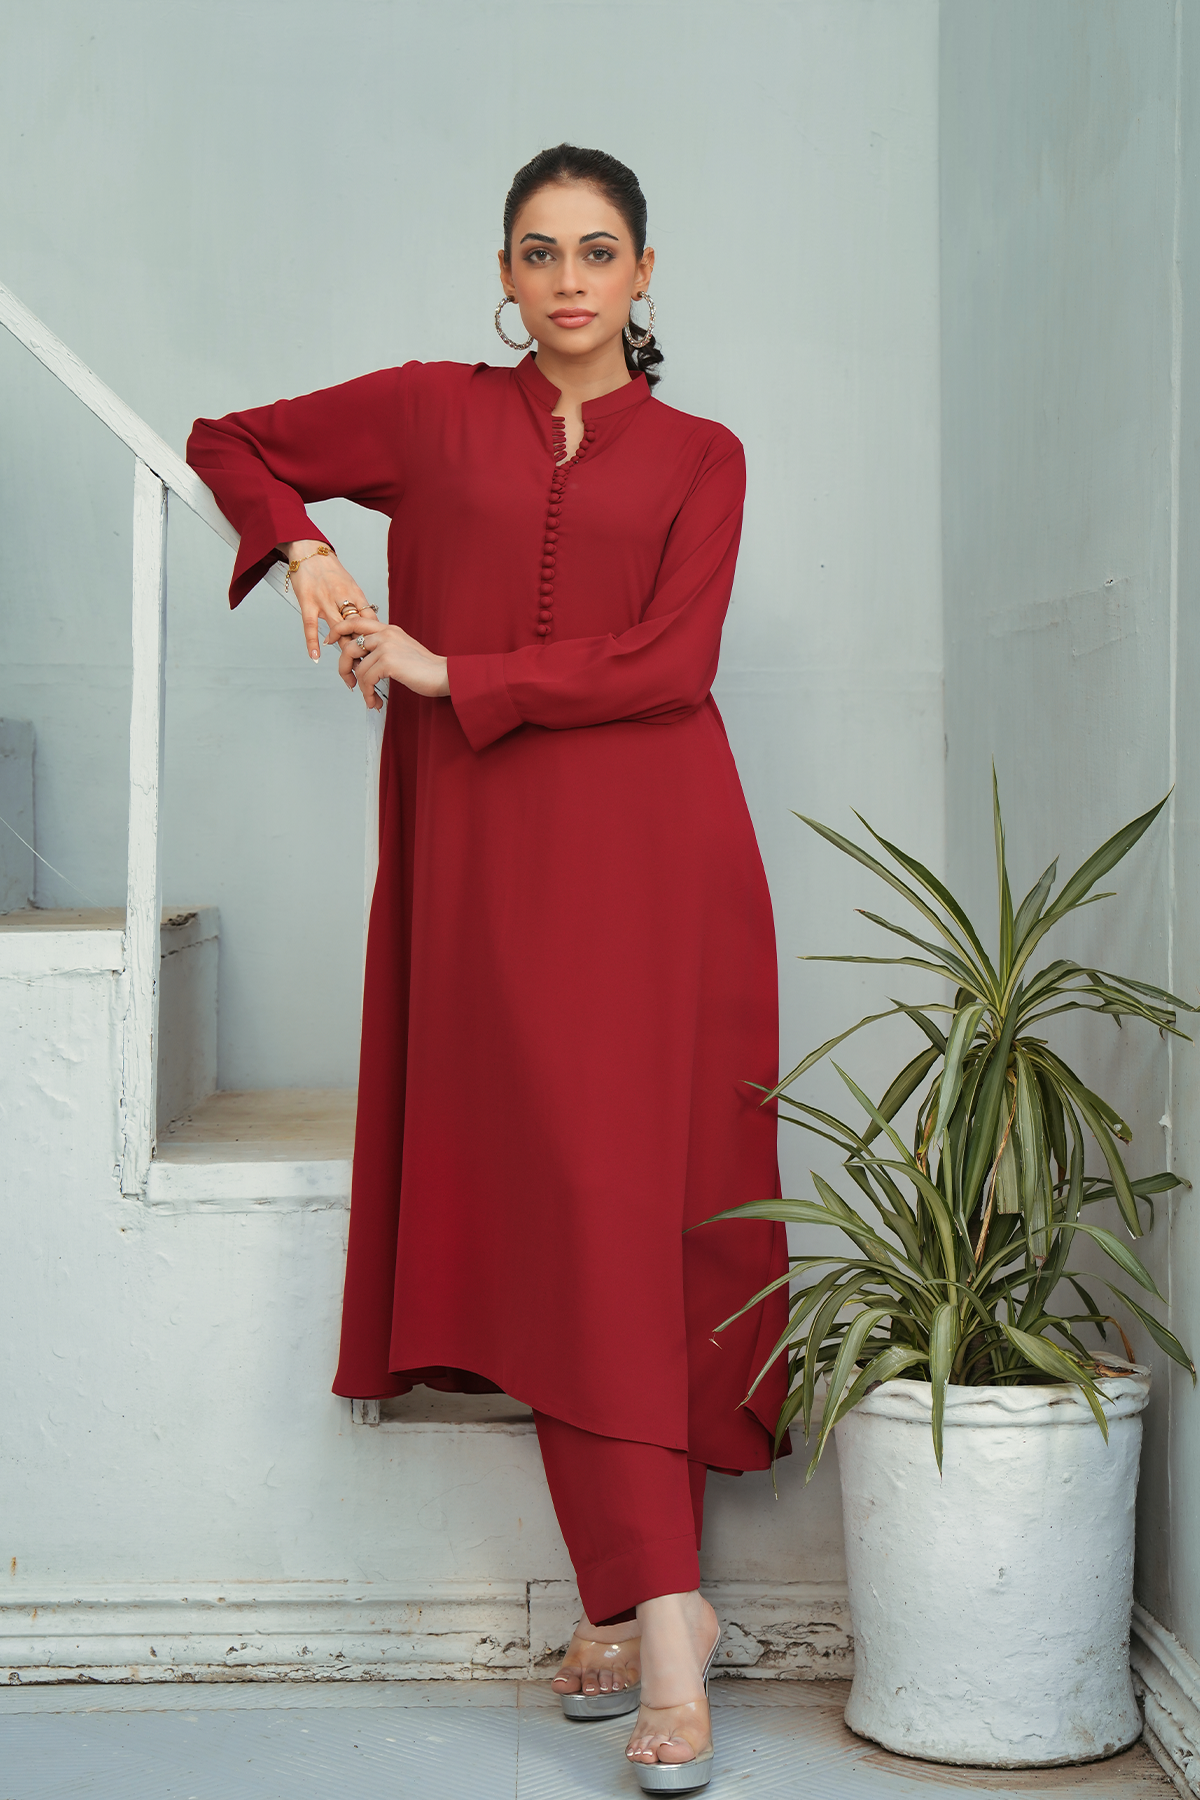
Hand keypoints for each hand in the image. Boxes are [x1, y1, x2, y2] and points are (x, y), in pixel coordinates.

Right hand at [278, 539, 375, 661]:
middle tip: (367, 667)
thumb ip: (358, 606)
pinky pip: (311, 626)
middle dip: (362, 648)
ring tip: (348, 669)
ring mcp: (324, 600)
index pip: (370, 620)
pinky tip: (315, 657)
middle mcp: (342, 597)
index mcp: (356, 593)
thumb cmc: (330, 570)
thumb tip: (370, 626)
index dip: (375, 639)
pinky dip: (313, 643)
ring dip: (343, 649)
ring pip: (338, 629)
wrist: (309, 551)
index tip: (379, 655)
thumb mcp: (350, 585)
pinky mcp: (307, 602)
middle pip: (356, 628)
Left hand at [327, 610, 449, 709]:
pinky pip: (366, 680)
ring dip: (361, 689)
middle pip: (348, 646)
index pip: (355, 621)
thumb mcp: (401, 650)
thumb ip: (382, 649)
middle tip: (349, 682)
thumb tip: (361, 661)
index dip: (338, 630)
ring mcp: (386, 646)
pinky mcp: (388, 662)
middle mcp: (385, 634)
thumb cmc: (425, 668)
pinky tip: (375, 701)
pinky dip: (368, 694)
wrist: (444, 675)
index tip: (330, 642)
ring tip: (371, 698)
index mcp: (388, 629)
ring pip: (357, 668)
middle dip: (343, 668)